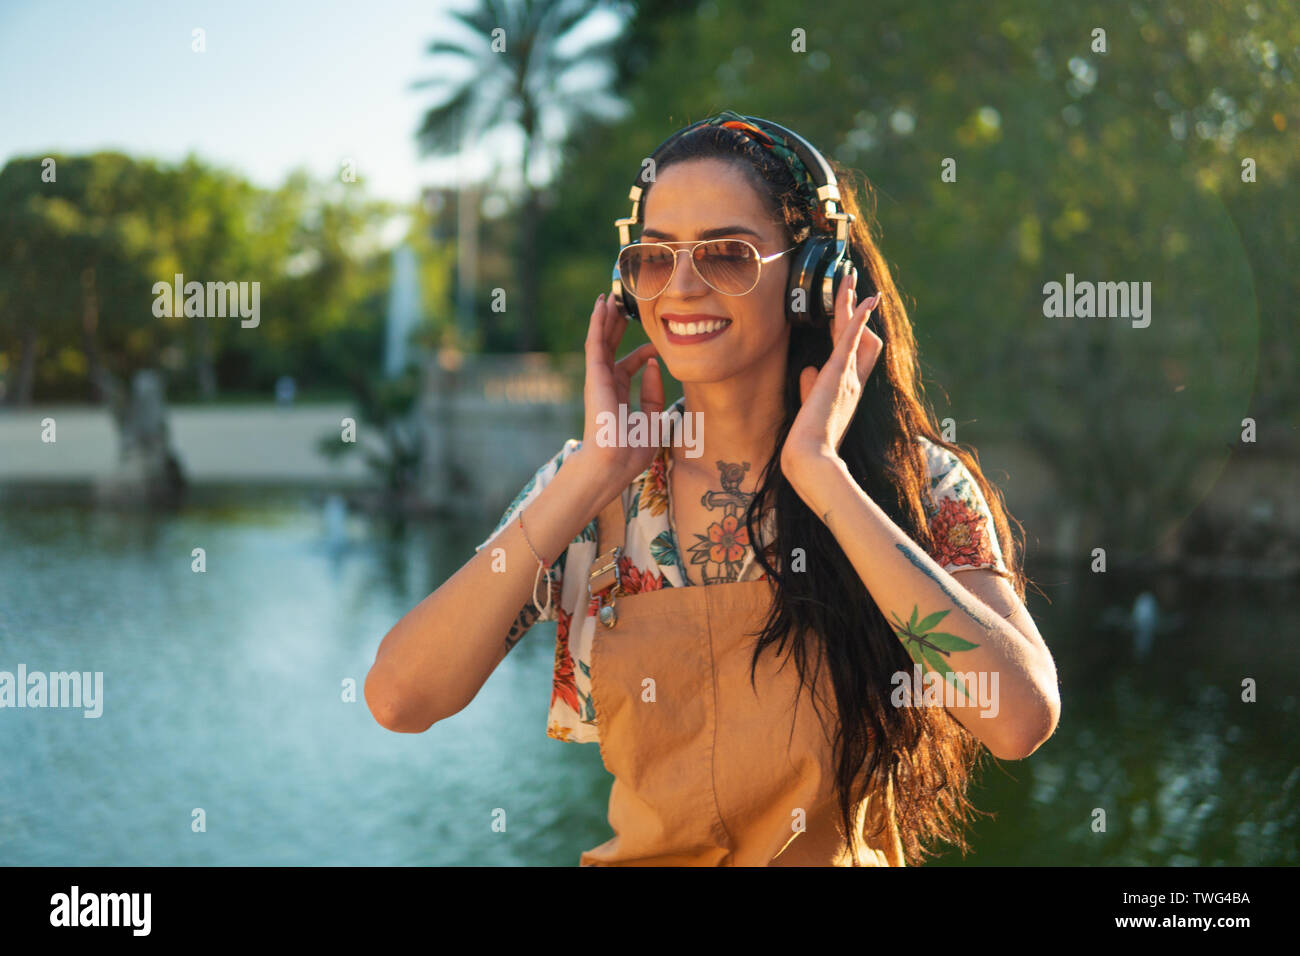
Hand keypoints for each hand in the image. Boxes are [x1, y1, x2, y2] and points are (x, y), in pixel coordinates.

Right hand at [575, 292, 665, 496]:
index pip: (629, 367)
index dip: (643, 353)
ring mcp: (598, 378)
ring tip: (609, 295)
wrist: (615, 462)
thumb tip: (653, 364)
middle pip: (612, 347)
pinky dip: (597, 323)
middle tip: (624, 304)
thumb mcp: (652, 420)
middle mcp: (606, 384)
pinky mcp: (594, 375)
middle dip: (618, 326)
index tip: (658, 343)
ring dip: (605, 318)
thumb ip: (654, 394)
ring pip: (601, 340)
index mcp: (618, 396)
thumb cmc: (632, 450)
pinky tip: (600, 305)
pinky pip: (595, 342)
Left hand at [780, 267, 881, 485]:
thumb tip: (808, 370)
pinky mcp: (838, 373)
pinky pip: (851, 339)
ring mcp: (848, 376)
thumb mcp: (811, 408)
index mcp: (847, 389)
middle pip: (860, 336)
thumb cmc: (809, 440)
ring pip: (853, 331)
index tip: (849, 312)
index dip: (854, 331)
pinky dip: (859, 318)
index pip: (855, 353)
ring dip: (852, 302)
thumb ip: (812, 387)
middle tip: (855, 284)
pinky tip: (864, 299)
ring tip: (850, 278)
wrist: (812, 459)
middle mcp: (853, 380)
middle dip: (856, 309)